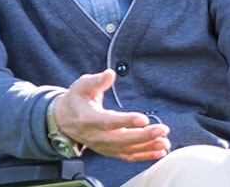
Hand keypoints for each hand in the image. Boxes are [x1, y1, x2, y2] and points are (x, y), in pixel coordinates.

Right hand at [55, 71, 170, 161]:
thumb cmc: (76, 100)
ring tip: (165, 142)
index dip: (126, 121)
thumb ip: (96, 81)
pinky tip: (159, 152)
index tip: (143, 118)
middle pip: (121, 140)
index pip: (109, 122)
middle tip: (162, 130)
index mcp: (89, 118)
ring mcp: (103, 146)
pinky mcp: (110, 151)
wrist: (64, 120)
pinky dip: (144, 155)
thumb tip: (110, 74)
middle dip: (144, 136)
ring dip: (147, 147)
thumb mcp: (82, 86)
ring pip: (127, 150)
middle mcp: (96, 136)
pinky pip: (128, 156)